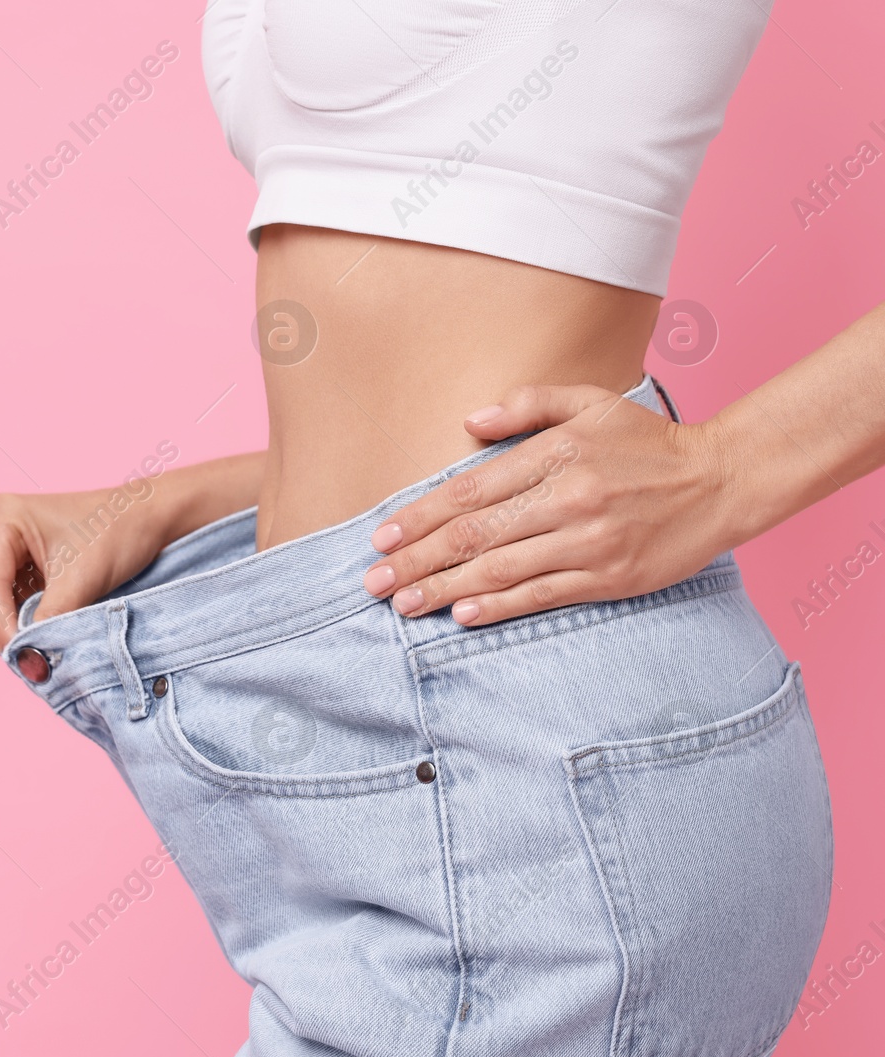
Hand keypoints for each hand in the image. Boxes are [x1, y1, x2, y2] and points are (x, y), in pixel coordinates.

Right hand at [0, 487, 177, 651]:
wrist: (147, 516)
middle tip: (34, 668)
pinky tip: (42, 638)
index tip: (26, 663)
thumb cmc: (118, 531)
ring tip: (40, 658)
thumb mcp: (81, 580)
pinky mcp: (13, 558)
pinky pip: (8, 599)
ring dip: (16, 630)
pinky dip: (24, 620)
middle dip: (10, 633)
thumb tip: (30, 661)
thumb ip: (50, 620)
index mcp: (0, 517)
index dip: (4, 629)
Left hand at [360, 384, 736, 625]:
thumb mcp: (592, 401)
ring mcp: (589, 541)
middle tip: (373, 582)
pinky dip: (499, 607)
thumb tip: (470, 421)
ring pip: (501, 571)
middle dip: (417, 561)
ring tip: (403, 604)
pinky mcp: (609, 577)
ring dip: (445, 590)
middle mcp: (567, 498)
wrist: (723, 479)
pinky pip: (542, 595)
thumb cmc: (646, 441)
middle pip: (474, 536)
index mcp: (555, 454)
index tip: (383, 536)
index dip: (420, 516)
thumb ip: (529, 405)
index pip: (470, 491)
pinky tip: (462, 615)